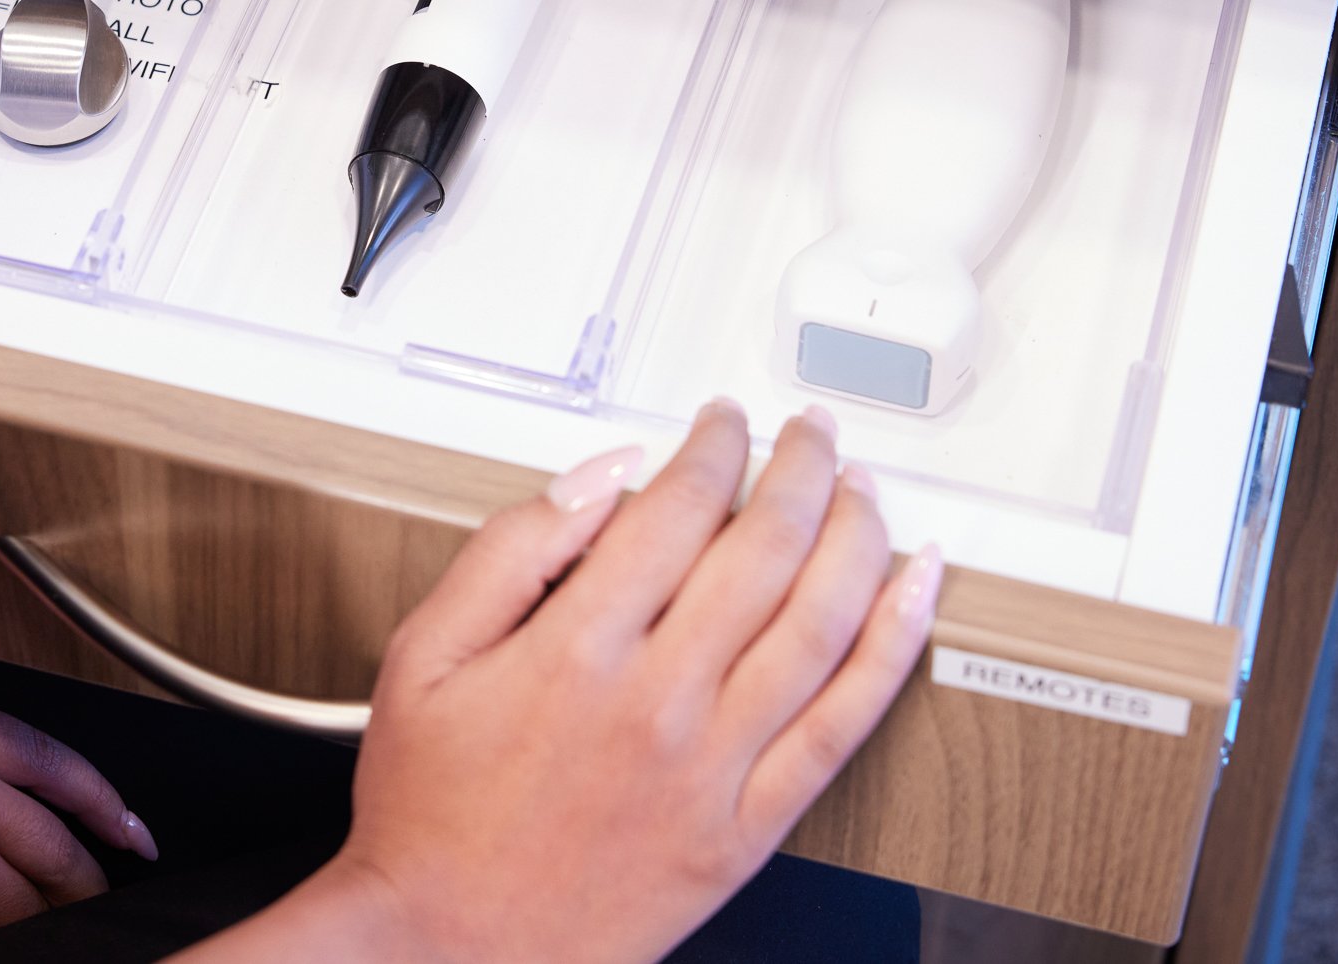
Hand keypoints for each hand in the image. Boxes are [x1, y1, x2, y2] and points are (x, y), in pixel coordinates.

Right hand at [173, 400, 938, 963]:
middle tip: (809, 435)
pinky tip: (913, 592)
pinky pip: (845, 723)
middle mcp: (659, 703)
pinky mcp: (750, 828)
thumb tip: (597, 478)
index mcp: (577, 651)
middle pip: (763, 550)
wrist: (451, 946)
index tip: (722, 424)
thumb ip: (510, 550)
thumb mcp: (424, 656)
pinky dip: (892, 647)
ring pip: (820, 623)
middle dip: (799, 469)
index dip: (713, 447)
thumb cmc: (431, 811)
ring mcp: (715, 768)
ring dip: (856, 536)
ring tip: (863, 489)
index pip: (678, 510)